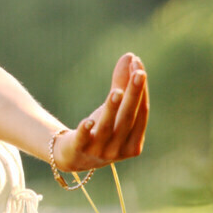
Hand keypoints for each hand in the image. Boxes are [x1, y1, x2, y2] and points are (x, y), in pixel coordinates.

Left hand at [52, 53, 147, 173]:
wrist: (71, 155)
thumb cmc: (99, 130)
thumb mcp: (112, 110)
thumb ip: (121, 85)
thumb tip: (131, 56)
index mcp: (134, 142)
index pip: (141, 113)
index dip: (141, 90)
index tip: (139, 65)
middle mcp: (119, 149)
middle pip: (128, 119)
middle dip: (134, 95)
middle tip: (138, 72)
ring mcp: (98, 151)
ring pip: (107, 128)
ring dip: (112, 109)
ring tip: (117, 91)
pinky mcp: (77, 150)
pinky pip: (83, 140)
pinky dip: (87, 130)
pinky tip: (89, 120)